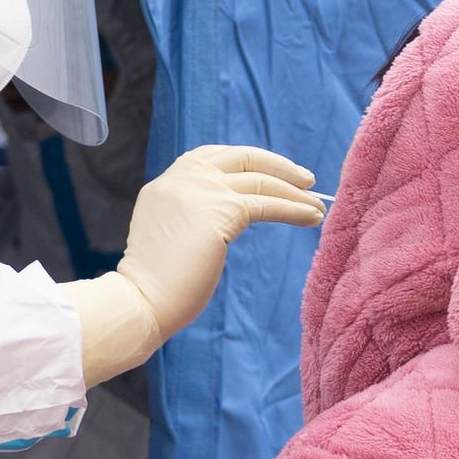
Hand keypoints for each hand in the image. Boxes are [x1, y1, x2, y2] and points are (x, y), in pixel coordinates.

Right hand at [58, 144, 322, 383]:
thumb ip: (191, 215)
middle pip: (243, 157)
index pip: (215, 157)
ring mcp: (201, 191)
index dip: (249, 162)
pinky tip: (312, 217)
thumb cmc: (155, 285)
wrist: (139, 301)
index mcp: (167, 183)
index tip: (273, 173)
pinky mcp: (221, 211)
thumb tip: (229, 215)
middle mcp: (183, 178)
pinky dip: (295, 209)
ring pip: (261, 181)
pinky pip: (269, 204)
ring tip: (318, 206)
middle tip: (307, 180)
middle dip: (279, 166)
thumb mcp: (169, 234)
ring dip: (296, 193)